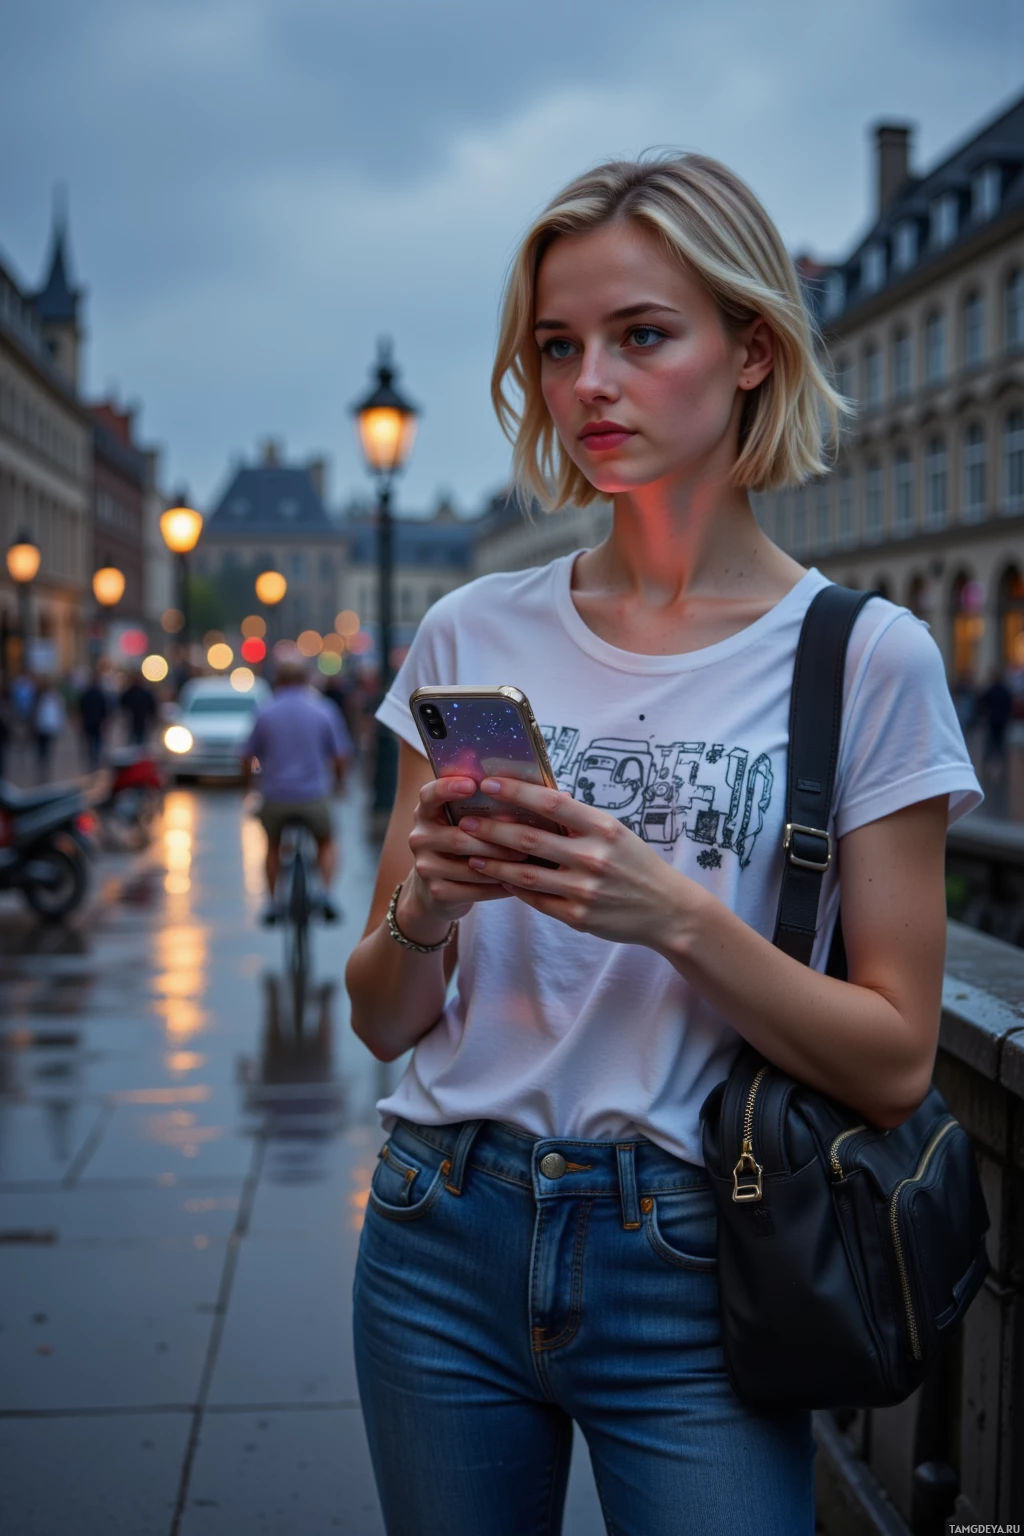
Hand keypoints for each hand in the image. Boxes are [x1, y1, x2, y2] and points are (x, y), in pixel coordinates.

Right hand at [405, 776, 526, 925]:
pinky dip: (497, 887)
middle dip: (495, 839)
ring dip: (501, 864)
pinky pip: (473, 890)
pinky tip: (515, 882)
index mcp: (426, 812)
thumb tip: (525, 791)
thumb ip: (481, 806)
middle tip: (525, 837)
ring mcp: (425, 867)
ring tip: (526, 861)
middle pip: (458, 837)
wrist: (437, 890)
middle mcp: (420, 837)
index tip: (473, 784)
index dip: (448, 788)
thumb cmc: (462, 844)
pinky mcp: (436, 892)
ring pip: (469, 866)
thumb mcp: (461, 822)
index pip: (429, 794)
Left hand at [460, 776, 699, 948]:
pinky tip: (496, 879)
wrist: (667, 910)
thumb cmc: (636, 864)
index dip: (516, 792)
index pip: (552, 803)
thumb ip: (579, 820)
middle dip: (491, 829)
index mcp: (603, 828)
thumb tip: (539, 797)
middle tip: (465, 821)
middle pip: (530, 840)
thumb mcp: (615, 833)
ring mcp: (584, 890)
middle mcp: (593, 857)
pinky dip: (514, 889)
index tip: (489, 784)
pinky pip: (536, 900)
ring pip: (526, 875)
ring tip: (470, 853)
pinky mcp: (578, 917)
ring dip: (493, 863)